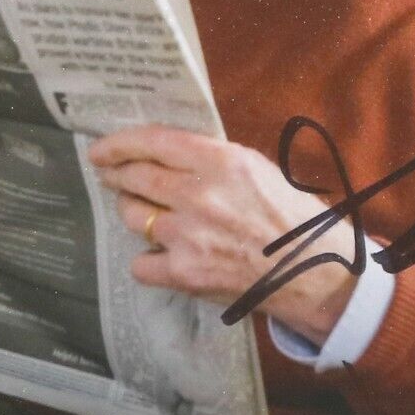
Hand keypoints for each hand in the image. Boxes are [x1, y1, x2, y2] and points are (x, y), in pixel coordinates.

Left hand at [87, 125, 358, 343]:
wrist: (313, 272)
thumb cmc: (289, 216)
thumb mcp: (255, 168)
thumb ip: (209, 159)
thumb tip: (162, 152)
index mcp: (221, 161)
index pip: (153, 141)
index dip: (119, 144)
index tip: (101, 150)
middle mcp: (200, 195)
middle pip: (135, 177)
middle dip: (117, 175)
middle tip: (112, 176)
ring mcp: (188, 236)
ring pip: (132, 217)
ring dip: (135, 213)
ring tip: (150, 215)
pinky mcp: (184, 273)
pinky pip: (141, 262)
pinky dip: (149, 260)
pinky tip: (166, 256)